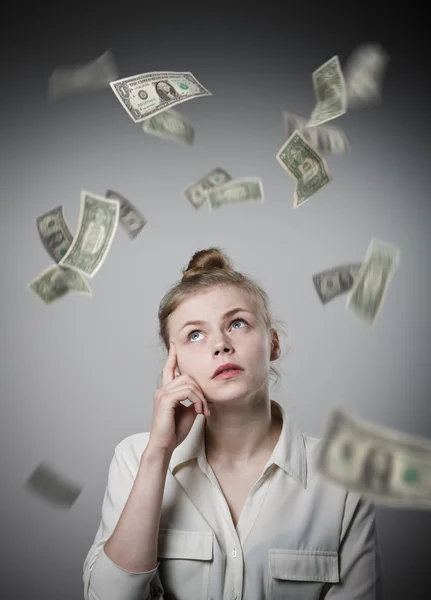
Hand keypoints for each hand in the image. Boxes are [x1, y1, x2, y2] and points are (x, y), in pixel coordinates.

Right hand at [147, 341, 209, 455]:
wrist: (164, 446)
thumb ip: (191, 399)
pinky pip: (188, 392)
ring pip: (190, 383)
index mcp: (166, 391)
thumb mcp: (187, 412)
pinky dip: (197, 400)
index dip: (172, 356)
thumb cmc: (174, 432)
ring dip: (201, 397)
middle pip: (187, 376)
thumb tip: (200, 393)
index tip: (174, 344)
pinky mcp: (166, 400)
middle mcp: (162, 390)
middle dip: (201, 390)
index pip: (169, 369)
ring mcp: (163, 394)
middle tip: (206, 407)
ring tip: (203, 411)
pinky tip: (199, 412)